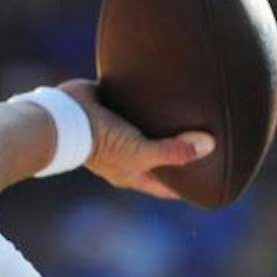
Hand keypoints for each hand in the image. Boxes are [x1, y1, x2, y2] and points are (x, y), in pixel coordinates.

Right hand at [58, 80, 213, 198]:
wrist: (63, 117)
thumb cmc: (102, 142)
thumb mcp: (140, 153)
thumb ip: (173, 151)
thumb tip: (210, 146)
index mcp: (134, 173)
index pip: (168, 186)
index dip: (189, 186)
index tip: (213, 181)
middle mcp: (127, 156)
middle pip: (160, 158)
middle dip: (181, 153)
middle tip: (210, 142)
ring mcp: (119, 133)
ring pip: (149, 131)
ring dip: (165, 125)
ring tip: (193, 113)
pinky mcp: (112, 109)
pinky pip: (136, 107)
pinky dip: (150, 102)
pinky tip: (166, 91)